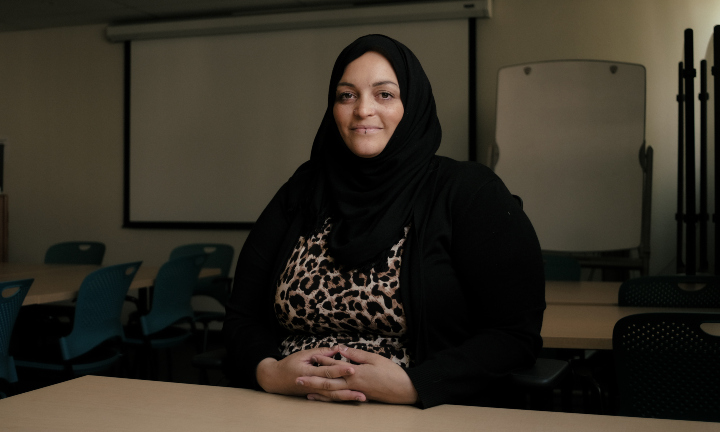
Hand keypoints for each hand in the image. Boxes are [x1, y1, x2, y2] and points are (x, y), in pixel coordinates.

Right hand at [256, 346, 364, 400]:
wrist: (275, 379)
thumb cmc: (289, 364)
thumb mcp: (302, 354)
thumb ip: (321, 352)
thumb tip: (337, 349)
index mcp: (308, 372)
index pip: (327, 371)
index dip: (340, 370)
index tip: (353, 368)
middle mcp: (312, 384)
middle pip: (332, 387)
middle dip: (348, 388)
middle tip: (363, 389)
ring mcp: (314, 392)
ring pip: (332, 396)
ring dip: (347, 397)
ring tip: (362, 397)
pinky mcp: (315, 395)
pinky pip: (329, 398)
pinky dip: (340, 399)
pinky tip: (350, 399)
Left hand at [299, 345, 417, 404]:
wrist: (404, 390)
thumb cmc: (391, 372)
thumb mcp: (375, 358)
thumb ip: (356, 355)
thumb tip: (341, 350)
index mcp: (355, 373)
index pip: (335, 366)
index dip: (322, 361)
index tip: (310, 357)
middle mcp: (352, 385)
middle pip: (328, 383)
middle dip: (312, 380)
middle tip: (297, 378)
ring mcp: (354, 393)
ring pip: (331, 393)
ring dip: (317, 390)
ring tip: (304, 389)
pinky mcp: (358, 397)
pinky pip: (339, 398)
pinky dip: (328, 398)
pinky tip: (320, 397)